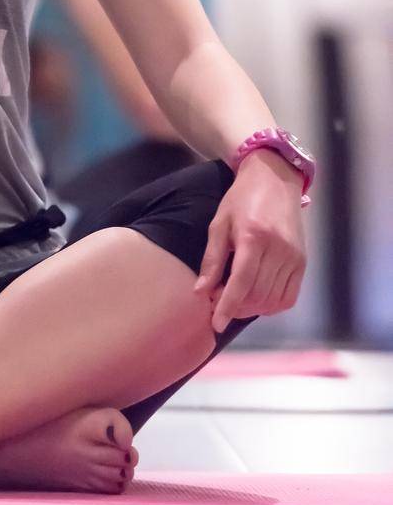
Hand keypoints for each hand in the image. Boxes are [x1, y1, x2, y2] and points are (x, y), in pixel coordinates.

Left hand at [194, 152, 306, 332]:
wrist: (275, 180)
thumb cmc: (241, 199)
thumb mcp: (219, 223)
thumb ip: (212, 259)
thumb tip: (201, 292)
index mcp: (254, 236)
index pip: (241, 282)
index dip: (227, 306)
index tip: (215, 324)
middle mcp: (278, 249)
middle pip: (257, 294)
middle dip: (236, 307)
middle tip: (218, 303)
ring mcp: (294, 257)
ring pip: (273, 299)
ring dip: (252, 308)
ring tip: (235, 300)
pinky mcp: (303, 262)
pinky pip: (289, 297)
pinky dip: (272, 305)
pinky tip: (257, 299)